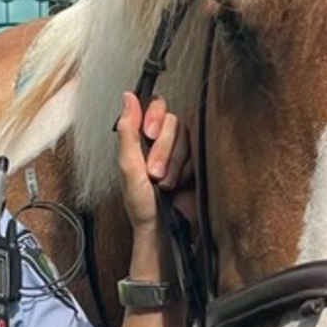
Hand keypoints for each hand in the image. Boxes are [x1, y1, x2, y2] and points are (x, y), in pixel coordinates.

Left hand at [116, 92, 194, 231]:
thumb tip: (127, 97)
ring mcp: (181, 151)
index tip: (150, 134)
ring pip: (186, 137)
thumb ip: (128, 132)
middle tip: (154, 173)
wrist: (163, 229)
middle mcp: (162, 140)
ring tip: (165, 184)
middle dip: (163, 150)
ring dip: (175, 164)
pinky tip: (180, 184)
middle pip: (173, 121)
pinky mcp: (196, 162)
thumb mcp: (128, 167)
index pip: (155, 106)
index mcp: (142, 138)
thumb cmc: (141, 204)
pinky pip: (199, 152)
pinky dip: (188, 170)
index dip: (155, 116)